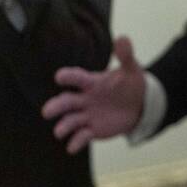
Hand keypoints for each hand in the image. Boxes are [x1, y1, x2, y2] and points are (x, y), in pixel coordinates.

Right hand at [41, 36, 145, 152]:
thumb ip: (125, 55)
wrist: (139, 105)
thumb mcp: (131, 69)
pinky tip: (71, 147)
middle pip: (66, 102)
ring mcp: (87, 115)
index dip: (68, 77)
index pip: (77, 78)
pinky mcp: (92, 130)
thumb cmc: (130, 84)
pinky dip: (76, 142)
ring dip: (64, 126)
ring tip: (59, 132)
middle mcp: (84, 99)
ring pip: (70, 121)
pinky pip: (81, 137)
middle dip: (56, 106)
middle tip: (47, 111)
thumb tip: (123, 38)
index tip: (59, 77)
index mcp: (91, 82)